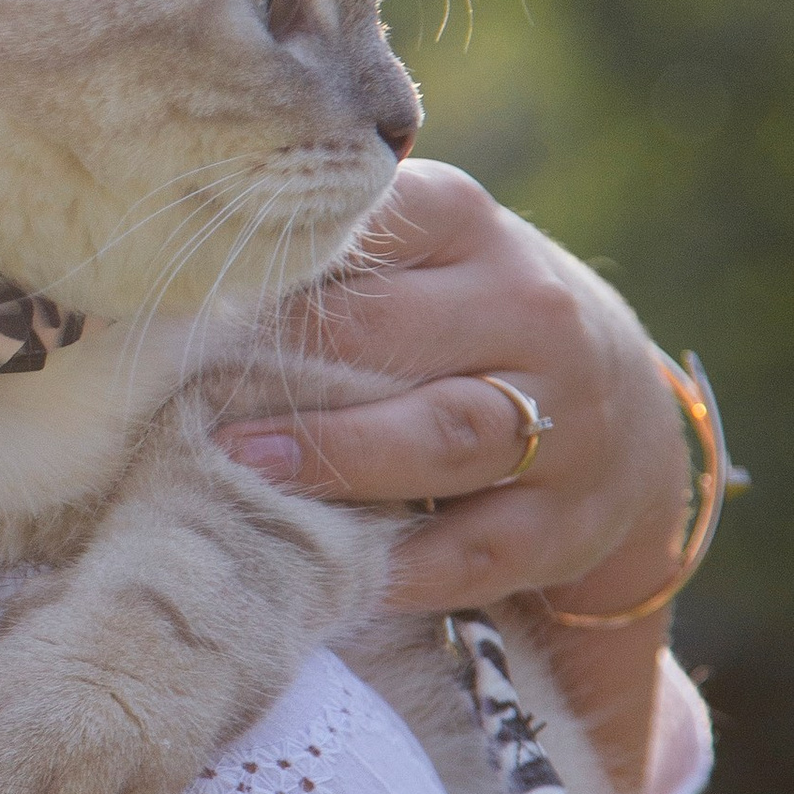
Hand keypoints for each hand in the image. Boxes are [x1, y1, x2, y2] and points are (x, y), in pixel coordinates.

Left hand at [214, 161, 686, 616]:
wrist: (622, 414)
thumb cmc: (465, 318)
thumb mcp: (420, 254)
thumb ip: (328, 251)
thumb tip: (170, 263)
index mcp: (470, 225)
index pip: (373, 223)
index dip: (279, 262)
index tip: (191, 291)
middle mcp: (528, 313)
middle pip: (390, 333)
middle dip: (283, 364)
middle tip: (185, 390)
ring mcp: (562, 421)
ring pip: (443, 432)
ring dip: (337, 454)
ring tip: (242, 465)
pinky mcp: (563, 523)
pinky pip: (475, 549)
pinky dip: (402, 566)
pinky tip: (329, 570)